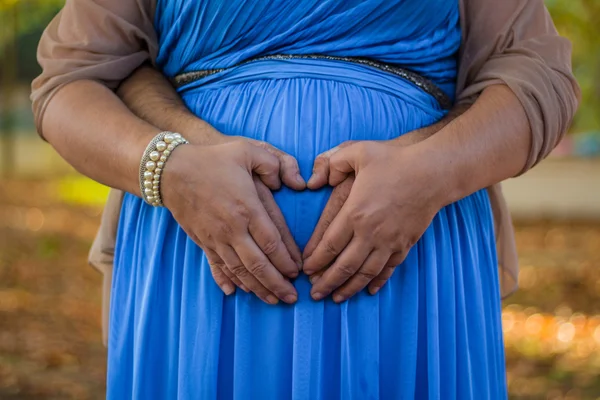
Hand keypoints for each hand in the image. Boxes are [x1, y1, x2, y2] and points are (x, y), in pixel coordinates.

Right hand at [200, 133, 304, 295]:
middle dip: (277, 284)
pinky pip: (218, 266)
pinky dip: (228, 281)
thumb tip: (293, 182)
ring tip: (272, 300)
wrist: (170, 170)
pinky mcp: (202, 241)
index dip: (287, 261)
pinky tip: (236, 292)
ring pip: (239, 271)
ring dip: (257, 288)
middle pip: (258, 265)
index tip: (298, 272)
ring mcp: (216, 238)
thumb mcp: (247, 150)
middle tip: (292, 298)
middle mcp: (232, 228)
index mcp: (248, 208)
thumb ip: (274, 163)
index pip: (272, 243)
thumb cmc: (212, 158)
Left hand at [303, 141, 446, 301]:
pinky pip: (388, 269)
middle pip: (344, 266)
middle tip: (314, 294)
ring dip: (349, 288)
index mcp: (355, 213)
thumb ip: (331, 162)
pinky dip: (377, 282)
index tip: (305, 270)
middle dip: (327, 282)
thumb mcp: (358, 152)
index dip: (315, 261)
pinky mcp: (405, 244)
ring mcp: (389, 241)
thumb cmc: (396, 160)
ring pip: (365, 273)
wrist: (434, 172)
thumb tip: (313, 180)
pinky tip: (369, 291)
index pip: (329, 245)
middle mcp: (370, 233)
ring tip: (336, 298)